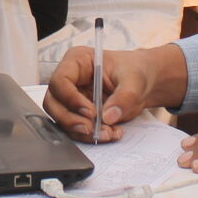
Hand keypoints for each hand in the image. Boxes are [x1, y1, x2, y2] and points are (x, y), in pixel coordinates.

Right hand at [44, 43, 186, 141]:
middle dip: (71, 120)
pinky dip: (90, 136)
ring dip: (82, 132)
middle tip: (90, 129)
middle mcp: (69, 80)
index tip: (90, 112)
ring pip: (62, 119)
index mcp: (77, 61)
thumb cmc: (135, 71)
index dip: (70, 99)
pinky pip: (76, 128)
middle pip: (54, 103)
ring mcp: (71, 98)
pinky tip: (109, 134)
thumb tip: (108, 116)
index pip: (59, 81)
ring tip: (107, 133)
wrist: (144, 83)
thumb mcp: (135, 80)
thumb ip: (124, 97)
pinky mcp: (78, 114)